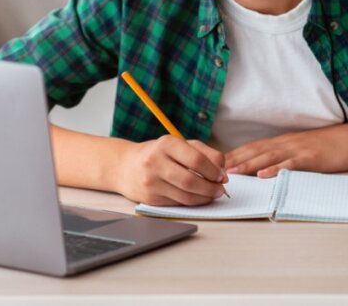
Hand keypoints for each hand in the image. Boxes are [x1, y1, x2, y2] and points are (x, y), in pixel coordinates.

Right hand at [113, 135, 227, 205]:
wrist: (125, 166)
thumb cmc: (159, 153)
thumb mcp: (180, 145)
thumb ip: (205, 152)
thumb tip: (222, 170)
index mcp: (166, 143)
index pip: (196, 159)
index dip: (213, 170)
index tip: (222, 176)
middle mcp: (155, 162)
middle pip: (191, 180)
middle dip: (210, 188)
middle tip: (220, 189)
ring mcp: (151, 182)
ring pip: (185, 195)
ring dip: (204, 198)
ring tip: (212, 195)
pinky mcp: (149, 198)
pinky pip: (177, 203)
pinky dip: (192, 202)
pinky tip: (198, 198)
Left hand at [224, 122, 347, 177]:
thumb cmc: (333, 146)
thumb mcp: (306, 148)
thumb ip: (288, 155)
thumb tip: (270, 166)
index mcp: (285, 141)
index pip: (254, 146)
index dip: (236, 154)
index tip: (218, 162)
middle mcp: (288, 143)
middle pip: (256, 150)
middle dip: (235, 159)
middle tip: (214, 169)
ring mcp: (299, 149)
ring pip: (269, 156)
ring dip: (249, 164)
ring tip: (233, 172)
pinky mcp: (312, 158)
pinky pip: (291, 164)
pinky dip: (276, 169)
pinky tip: (264, 175)